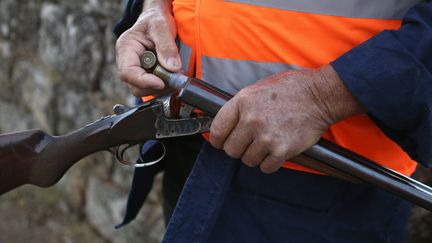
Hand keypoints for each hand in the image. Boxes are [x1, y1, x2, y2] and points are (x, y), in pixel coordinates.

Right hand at [115, 0, 179, 96]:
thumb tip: (172, 68)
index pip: (127, 73)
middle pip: (135, 86)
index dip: (144, 82)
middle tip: (174, 78)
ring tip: (175, 74)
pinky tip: (172, 74)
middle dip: (156, 86)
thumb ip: (167, 47)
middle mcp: (127, 61)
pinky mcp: (145, 74)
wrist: (158, 18)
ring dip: (162, 86)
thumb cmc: (156, 19)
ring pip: (144, 90)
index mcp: (126, 48)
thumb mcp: (162, 27)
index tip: (162, 82)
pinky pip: (153, 87)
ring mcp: (136, 69)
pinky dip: (164, 85)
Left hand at [209, 65, 364, 172]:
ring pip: (248, 160)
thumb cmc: (290, 89)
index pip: (217, 130)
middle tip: (248, 143)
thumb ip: (240, 107)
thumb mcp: (257, 89)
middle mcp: (251, 120)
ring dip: (255, 156)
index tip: (222, 142)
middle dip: (238, 149)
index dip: (217, 140)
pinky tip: (275, 151)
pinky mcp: (282, 150)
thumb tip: (225, 125)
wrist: (320, 95)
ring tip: (266, 144)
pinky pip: (266, 167)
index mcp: (242, 102)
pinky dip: (270, 163)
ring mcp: (266, 136)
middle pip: (231, 150)